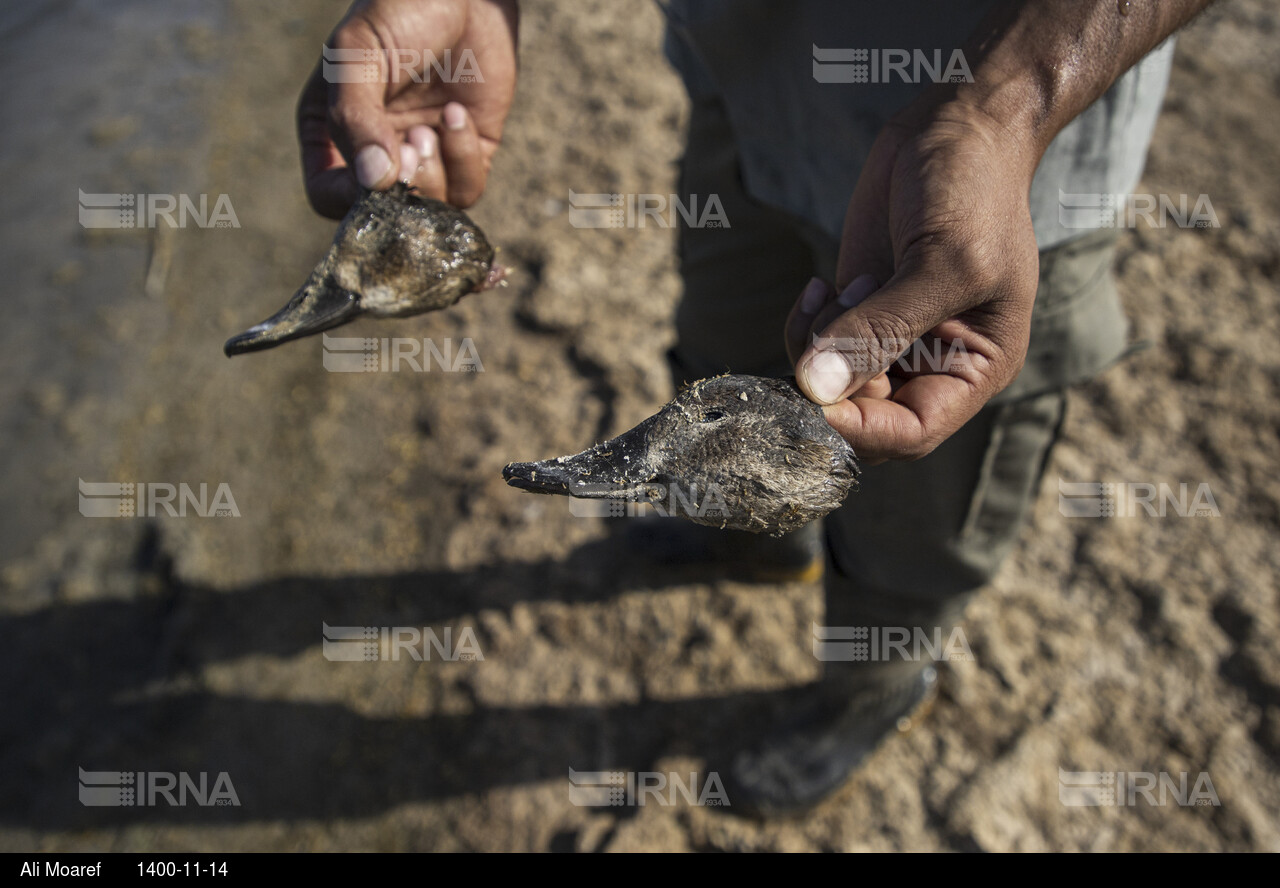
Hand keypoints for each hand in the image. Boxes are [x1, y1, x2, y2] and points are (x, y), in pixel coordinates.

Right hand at [298, 0, 517, 216]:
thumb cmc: (397, 12)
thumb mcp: (357, 56)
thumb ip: (355, 117)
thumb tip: (374, 180)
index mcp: (332, 131)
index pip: (329, 196)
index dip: (351, 199)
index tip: (377, 176)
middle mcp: (376, 152)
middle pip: (384, 213)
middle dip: (404, 186)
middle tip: (415, 141)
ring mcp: (422, 157)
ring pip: (428, 210)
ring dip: (435, 174)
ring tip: (435, 123)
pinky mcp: (465, 154)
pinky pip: (466, 190)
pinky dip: (464, 158)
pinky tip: (457, 114)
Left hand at [786, 99, 1040, 462]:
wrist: (960, 124)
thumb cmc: (974, 190)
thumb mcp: (940, 263)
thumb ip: (880, 330)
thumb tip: (817, 389)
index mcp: (975, 368)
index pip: (913, 432)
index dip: (863, 429)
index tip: (819, 398)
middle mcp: (933, 364)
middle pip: (866, 418)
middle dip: (832, 386)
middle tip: (820, 330)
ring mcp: (891, 338)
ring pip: (832, 384)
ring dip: (818, 346)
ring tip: (843, 287)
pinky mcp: (858, 308)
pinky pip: (816, 346)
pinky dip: (806, 325)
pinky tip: (819, 281)